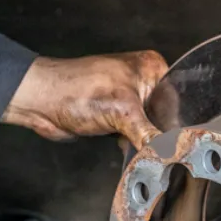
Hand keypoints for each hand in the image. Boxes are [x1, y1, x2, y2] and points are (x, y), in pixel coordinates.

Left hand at [2, 52, 168, 147]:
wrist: (41, 103)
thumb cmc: (74, 91)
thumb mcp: (122, 113)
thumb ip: (150, 135)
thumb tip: (169, 153)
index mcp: (151, 68)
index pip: (179, 98)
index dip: (178, 121)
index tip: (179, 143)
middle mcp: (141, 80)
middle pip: (165, 115)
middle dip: (160, 134)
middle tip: (162, 153)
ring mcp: (127, 98)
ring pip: (149, 127)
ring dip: (144, 142)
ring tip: (145, 152)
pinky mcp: (115, 116)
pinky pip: (133, 134)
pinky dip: (132, 145)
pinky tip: (130, 151)